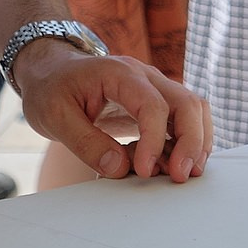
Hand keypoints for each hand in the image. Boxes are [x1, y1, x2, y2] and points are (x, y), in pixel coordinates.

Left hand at [12, 38, 211, 182]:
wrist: (50, 71)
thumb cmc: (51, 89)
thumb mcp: (54, 116)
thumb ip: (86, 142)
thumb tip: (120, 168)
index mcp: (119, 74)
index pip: (153, 105)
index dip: (155, 141)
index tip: (145, 171)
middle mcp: (144, 76)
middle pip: (187, 103)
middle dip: (191, 142)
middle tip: (180, 176)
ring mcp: (153, 87)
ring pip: (193, 109)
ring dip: (196, 141)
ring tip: (184, 172)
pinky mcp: (155, 102)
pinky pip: (183, 118)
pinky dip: (187, 141)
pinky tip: (172, 162)